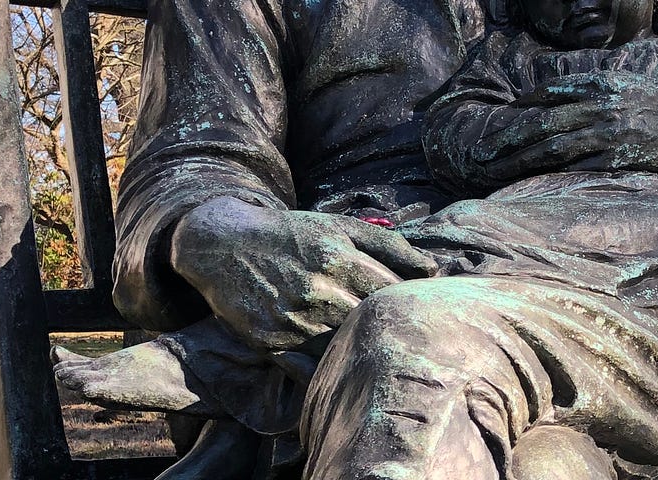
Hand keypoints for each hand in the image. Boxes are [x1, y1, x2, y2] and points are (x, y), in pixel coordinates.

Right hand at [168, 197, 438, 350]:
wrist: (223, 244)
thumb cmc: (293, 234)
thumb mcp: (341, 227)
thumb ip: (390, 245)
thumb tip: (434, 269)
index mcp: (338, 258)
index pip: (393, 290)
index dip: (410, 301)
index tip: (421, 309)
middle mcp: (316, 290)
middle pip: (371, 322)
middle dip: (392, 328)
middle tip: (411, 338)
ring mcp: (293, 320)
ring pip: (345, 349)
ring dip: (365, 353)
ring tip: (381, 354)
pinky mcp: (271, 343)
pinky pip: (311, 370)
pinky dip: (331, 372)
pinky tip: (346, 368)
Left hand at [490, 72, 657, 184]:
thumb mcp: (631, 85)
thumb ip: (597, 86)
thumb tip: (561, 90)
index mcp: (604, 85)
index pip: (550, 94)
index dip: (522, 108)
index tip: (502, 120)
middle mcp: (602, 106)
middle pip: (543, 123)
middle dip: (508, 138)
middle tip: (481, 152)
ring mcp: (609, 134)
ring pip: (554, 147)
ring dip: (520, 160)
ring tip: (495, 170)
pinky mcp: (618, 160)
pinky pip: (577, 169)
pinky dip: (551, 177)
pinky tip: (531, 184)